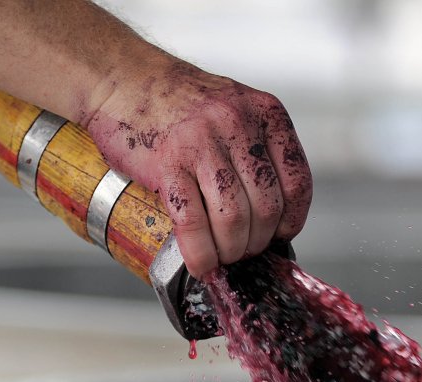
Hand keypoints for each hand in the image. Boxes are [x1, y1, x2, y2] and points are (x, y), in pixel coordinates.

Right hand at [84, 57, 311, 278]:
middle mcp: (238, 125)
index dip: (291, 220)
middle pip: (266, 207)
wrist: (124, 78)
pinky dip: (200, 252)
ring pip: (233, 218)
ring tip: (222, 257)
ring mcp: (202, 143)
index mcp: (265, 114)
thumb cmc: (179, 102)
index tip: (279, 235)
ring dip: (230, 251)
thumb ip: (256, 150)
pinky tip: (200, 263)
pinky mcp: (167, 163)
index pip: (297, 182)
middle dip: (256, 242)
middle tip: (242, 251)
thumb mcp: (235, 109)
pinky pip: (193, 221)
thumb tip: (268, 214)